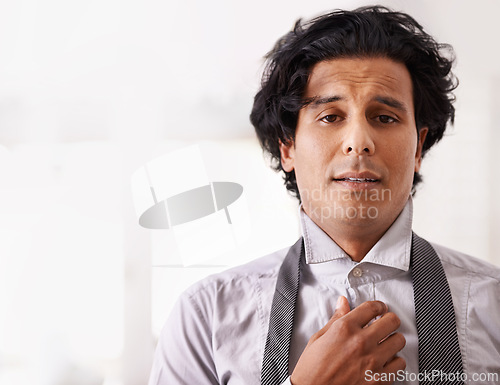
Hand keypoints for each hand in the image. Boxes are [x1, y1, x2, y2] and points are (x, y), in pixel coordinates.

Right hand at [290, 296, 405, 384]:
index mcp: (344, 328)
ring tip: (385, 343)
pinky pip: (400, 364)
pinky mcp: (379, 380)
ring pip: (399, 341)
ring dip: (392, 340)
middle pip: (391, 321)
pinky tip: (385, 361)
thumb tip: (343, 303)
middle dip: (389, 320)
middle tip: (385, 324)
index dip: (378, 305)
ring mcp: (372, 361)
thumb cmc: (312, 369)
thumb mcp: (318, 338)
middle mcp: (360, 342)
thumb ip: (335, 319)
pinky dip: (395, 361)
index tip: (379, 309)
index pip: (371, 307)